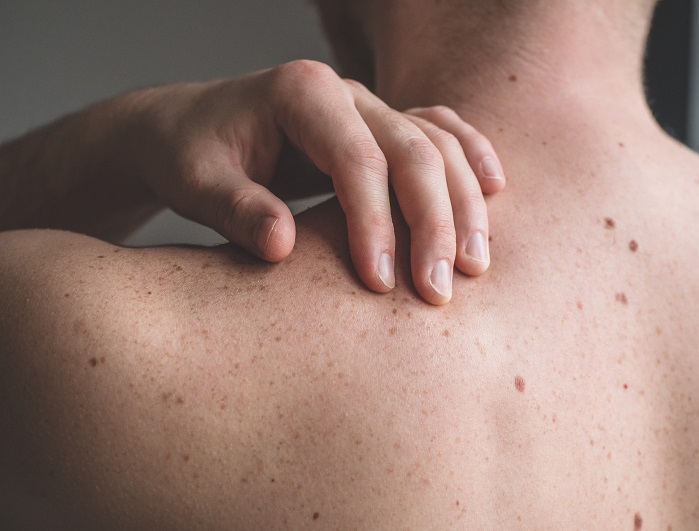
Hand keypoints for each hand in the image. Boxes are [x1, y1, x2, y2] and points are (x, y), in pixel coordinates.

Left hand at [137, 60, 505, 303]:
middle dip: (433, 223)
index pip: (357, 159)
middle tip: (439, 290)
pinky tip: (496, 190)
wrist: (188, 130)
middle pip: (412, 151)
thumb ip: (235, 209)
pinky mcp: (380, 127)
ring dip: (463, 204)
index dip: (374, 223)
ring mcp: (369, 106)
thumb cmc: (189, 156)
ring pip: (437, 145)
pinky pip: (440, 133)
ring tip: (474, 265)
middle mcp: (346, 92)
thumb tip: (283, 246)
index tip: (379, 284)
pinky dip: (471, 159)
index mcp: (302, 93)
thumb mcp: (194, 183)